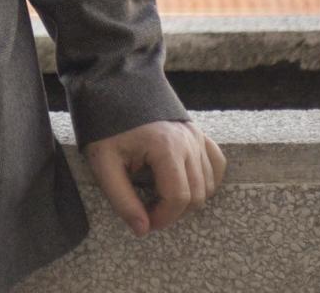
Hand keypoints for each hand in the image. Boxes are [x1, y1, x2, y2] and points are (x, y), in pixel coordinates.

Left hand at [83, 118, 224, 237]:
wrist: (110, 90)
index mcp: (165, 146)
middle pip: (197, 194)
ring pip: (208, 183)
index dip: (163, 218)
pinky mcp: (198, 132)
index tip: (145, 222)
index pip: (178, 198)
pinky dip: (205, 179)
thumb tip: (142, 229)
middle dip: (174, 210)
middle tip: (149, 209)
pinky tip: (185, 182)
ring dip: (188, 197)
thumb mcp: (103, 163)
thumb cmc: (105, 126)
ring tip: (159, 194)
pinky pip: (216, 163)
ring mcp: (196, 134)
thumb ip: (122, 199)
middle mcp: (188, 140)